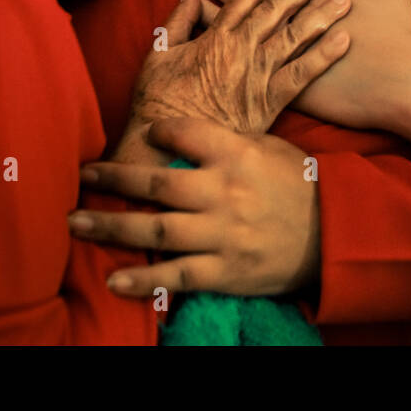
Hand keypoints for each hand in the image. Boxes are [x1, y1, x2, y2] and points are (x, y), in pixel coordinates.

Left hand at [70, 118, 319, 296]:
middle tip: (81, 175)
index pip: (185, 134)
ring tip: (75, 222)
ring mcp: (223, 236)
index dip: (157, 132)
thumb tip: (176, 130)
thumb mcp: (267, 147)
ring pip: (156, 231)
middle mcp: (225, 194)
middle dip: (113, 179)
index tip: (141, 132)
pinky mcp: (226, 272)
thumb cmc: (298, 184)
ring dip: (111, 226)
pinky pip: (177, 276)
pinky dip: (144, 280)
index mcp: (237, 155)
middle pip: (156, 185)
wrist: (335, 234)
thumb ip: (223, 141)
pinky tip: (113, 279)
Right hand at [126, 0, 352, 141]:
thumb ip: (178, 21)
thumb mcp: (159, 55)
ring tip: (340, 1)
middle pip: (276, 12)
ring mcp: (258, 76)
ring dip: (319, 15)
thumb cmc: (159, 102)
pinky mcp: (270, 103)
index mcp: (215, 38)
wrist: (167, 149)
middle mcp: (241, 52)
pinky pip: (302, 75)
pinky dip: (324, 55)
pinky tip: (343, 41)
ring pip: (295, 37)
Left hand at [188, 0, 410, 131]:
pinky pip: (249, 77)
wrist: (406, 89)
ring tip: (189, 8)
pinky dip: (227, 66)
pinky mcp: (290, 92)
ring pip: (242, 39)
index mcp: (316, 5)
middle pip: (249, 5)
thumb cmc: (401, 41)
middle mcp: (296, 31)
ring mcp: (290, 62)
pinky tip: (206, 61)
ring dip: (215, 22)